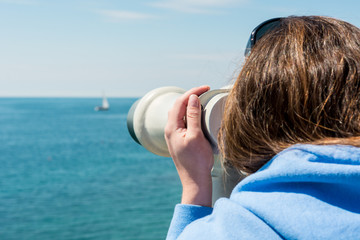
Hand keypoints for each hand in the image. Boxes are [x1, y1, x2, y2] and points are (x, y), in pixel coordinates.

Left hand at [165, 86, 213, 206]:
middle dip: (190, 96)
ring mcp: (173, 135)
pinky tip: (197, 115)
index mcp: (172, 127)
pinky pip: (182, 121)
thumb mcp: (196, 136)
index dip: (192, 92)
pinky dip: (190, 113)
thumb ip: (193, 116)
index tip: (206, 87)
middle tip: (205, 91)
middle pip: (178, 106)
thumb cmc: (197, 160)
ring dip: (189, 104)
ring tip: (202, 100)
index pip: (180, 102)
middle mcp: (170, 130)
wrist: (195, 180)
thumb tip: (192, 98)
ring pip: (179, 113)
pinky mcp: (179, 140)